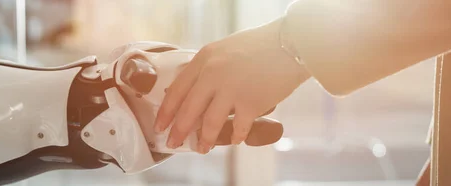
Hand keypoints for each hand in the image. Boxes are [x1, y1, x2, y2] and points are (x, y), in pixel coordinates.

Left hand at [154, 18, 310, 153]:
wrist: (290, 44)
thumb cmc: (258, 46)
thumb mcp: (223, 50)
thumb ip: (206, 69)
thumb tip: (190, 93)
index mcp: (204, 59)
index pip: (177, 90)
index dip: (166, 111)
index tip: (160, 125)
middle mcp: (213, 74)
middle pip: (188, 110)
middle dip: (178, 131)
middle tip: (173, 143)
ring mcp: (231, 89)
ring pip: (209, 124)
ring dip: (205, 140)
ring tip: (202, 148)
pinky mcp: (251, 103)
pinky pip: (238, 128)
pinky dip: (235, 137)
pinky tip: (234, 140)